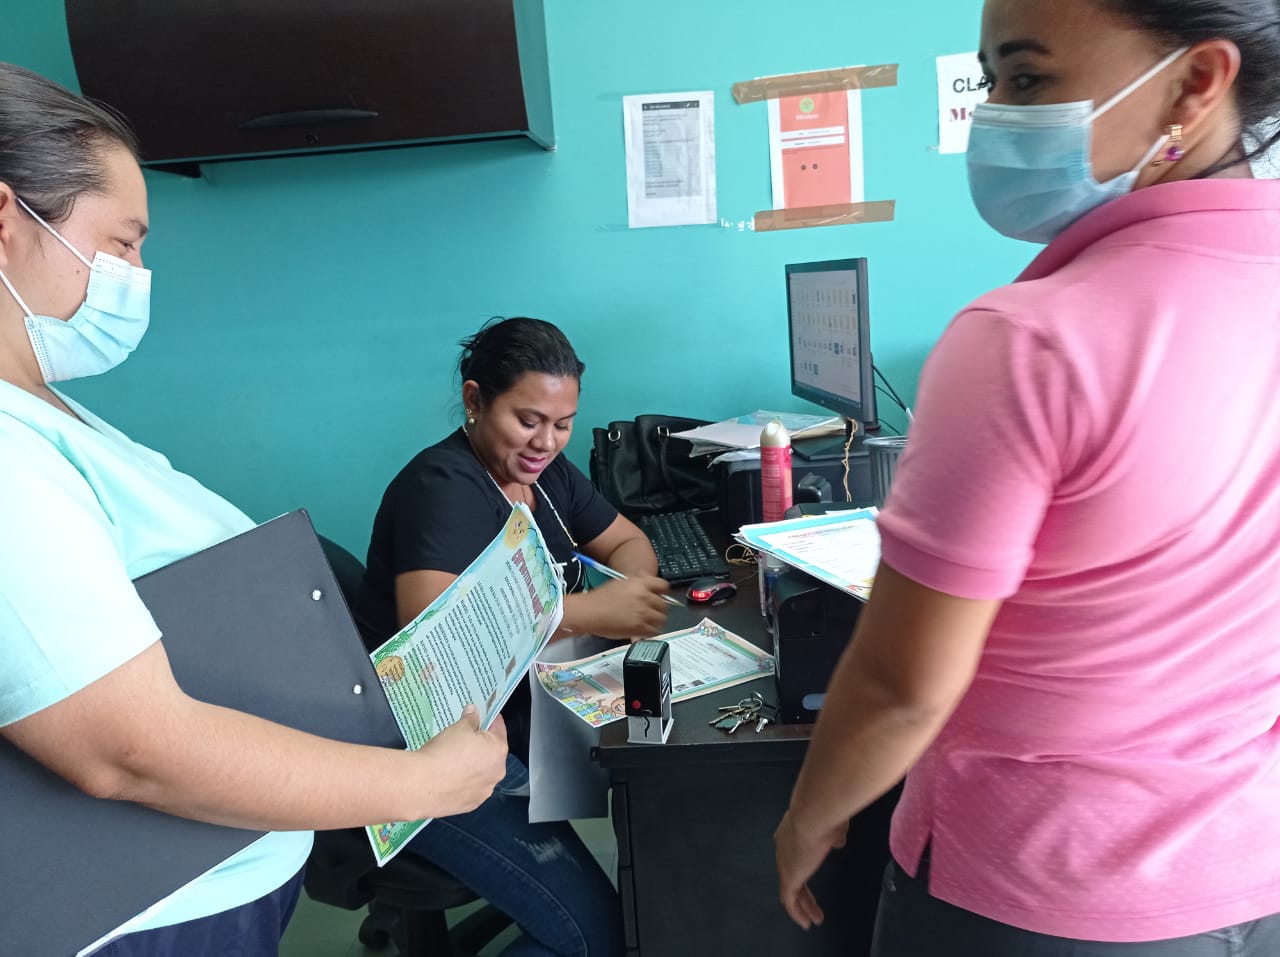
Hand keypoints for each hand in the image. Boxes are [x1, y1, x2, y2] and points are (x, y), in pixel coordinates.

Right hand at [418, 705, 507, 815]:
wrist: (421, 785)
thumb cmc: (443, 754)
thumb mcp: (458, 728)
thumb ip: (470, 719)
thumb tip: (473, 713)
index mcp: (498, 750)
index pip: (499, 728)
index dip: (490, 719)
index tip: (483, 715)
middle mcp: (496, 772)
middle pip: (491, 752)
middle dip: (479, 744)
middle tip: (463, 737)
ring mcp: (484, 791)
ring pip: (481, 772)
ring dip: (472, 765)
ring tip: (452, 758)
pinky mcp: (471, 804)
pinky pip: (470, 788)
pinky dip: (463, 782)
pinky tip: (448, 776)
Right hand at [582, 576, 669, 639]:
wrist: (590, 612)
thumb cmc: (601, 597)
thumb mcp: (621, 583)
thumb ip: (637, 581)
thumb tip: (645, 576)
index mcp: (641, 584)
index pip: (663, 586)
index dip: (663, 592)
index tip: (660, 597)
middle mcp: (645, 597)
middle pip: (663, 604)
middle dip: (659, 609)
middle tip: (652, 613)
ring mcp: (644, 613)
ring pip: (661, 619)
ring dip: (657, 621)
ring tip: (649, 623)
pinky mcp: (640, 628)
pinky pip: (654, 631)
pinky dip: (651, 632)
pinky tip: (644, 631)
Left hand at [775, 808, 847, 929]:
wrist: (814, 814)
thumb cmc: (825, 816)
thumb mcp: (833, 825)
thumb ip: (833, 836)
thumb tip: (836, 842)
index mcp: (791, 832)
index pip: (791, 851)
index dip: (800, 863)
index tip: (807, 870)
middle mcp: (782, 847)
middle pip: (791, 872)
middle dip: (802, 889)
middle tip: (812, 904)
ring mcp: (784, 863)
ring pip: (790, 889)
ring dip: (802, 905)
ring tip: (813, 919)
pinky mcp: (788, 877)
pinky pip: (790, 900)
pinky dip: (797, 912)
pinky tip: (806, 923)